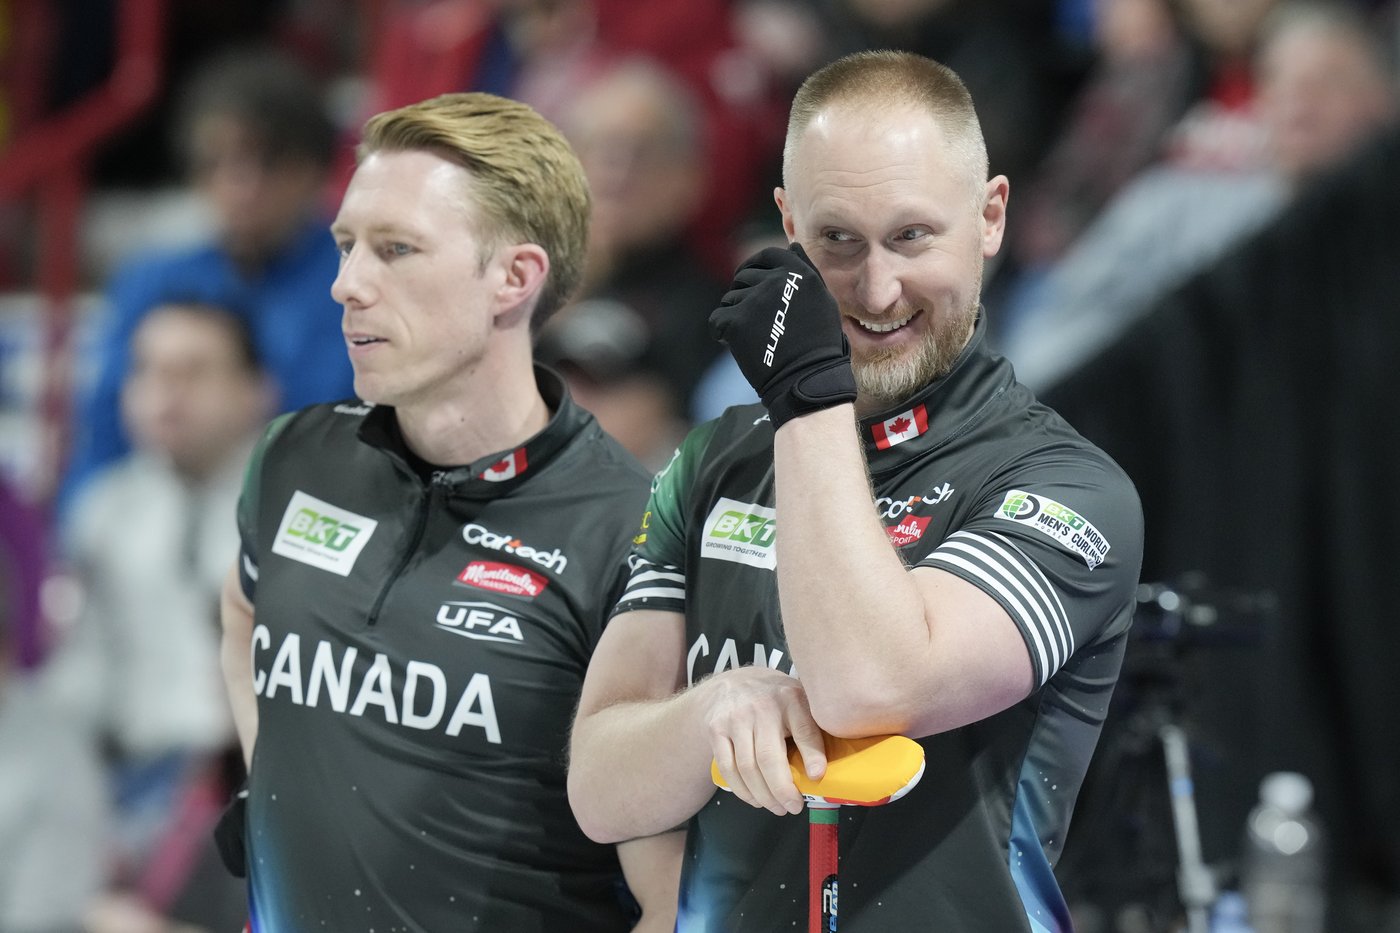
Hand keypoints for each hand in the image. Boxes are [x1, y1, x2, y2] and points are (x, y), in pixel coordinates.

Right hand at [701, 665, 827, 814]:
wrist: (735, 682)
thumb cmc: (776, 700)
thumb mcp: (800, 703)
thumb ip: (814, 728)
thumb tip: (825, 771)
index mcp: (790, 698)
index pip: (804, 729)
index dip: (812, 755)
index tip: (817, 777)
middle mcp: (762, 707)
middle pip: (769, 757)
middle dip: (783, 790)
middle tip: (794, 807)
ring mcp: (735, 718)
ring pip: (747, 768)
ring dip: (763, 796)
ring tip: (777, 807)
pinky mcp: (716, 729)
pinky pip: (728, 768)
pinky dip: (742, 790)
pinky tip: (755, 799)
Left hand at [709, 243, 856, 426]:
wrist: (807, 380)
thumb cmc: (819, 346)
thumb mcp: (822, 302)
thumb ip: (806, 272)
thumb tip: (793, 246)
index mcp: (799, 273)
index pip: (768, 256)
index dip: (755, 265)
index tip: (748, 278)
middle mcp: (776, 280)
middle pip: (744, 277)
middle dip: (744, 294)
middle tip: (754, 320)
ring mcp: (755, 299)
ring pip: (730, 299)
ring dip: (735, 315)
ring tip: (754, 337)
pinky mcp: (736, 321)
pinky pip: (717, 320)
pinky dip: (723, 333)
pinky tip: (739, 346)